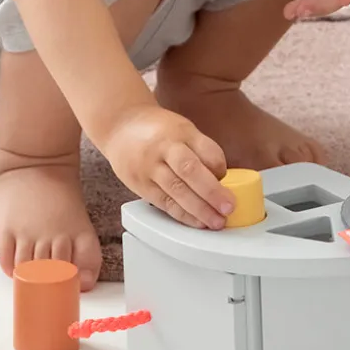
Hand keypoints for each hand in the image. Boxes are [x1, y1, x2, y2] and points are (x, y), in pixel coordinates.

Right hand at [102, 105, 234, 228]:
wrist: (120, 127)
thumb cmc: (157, 129)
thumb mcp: (182, 128)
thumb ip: (200, 150)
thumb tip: (220, 178)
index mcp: (179, 131)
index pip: (205, 149)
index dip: (219, 167)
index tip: (226, 177)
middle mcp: (163, 148)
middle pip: (189, 170)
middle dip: (211, 192)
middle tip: (228, 207)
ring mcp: (149, 168)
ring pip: (176, 191)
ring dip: (199, 210)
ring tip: (216, 222)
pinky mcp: (140, 186)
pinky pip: (164, 203)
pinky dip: (183, 215)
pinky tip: (196, 222)